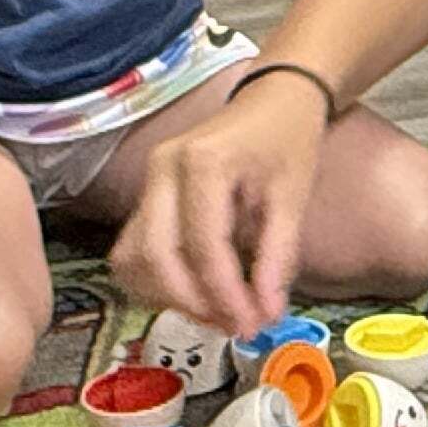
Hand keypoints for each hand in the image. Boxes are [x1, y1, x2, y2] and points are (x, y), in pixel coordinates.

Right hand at [115, 75, 328, 335]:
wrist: (272, 101)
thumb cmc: (287, 141)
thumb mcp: (294, 198)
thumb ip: (278, 258)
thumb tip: (266, 315)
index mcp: (202, 162)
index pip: (202, 245)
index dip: (224, 294)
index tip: (252, 324)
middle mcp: (162, 169)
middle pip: (155, 255)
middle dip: (193, 302)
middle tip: (234, 325)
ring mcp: (147, 182)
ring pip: (133, 258)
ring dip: (169, 297)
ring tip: (217, 312)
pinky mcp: (144, 196)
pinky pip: (133, 251)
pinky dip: (156, 282)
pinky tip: (195, 294)